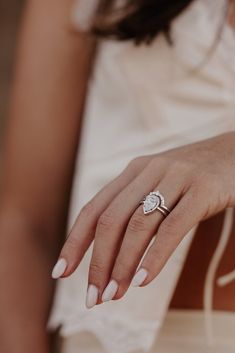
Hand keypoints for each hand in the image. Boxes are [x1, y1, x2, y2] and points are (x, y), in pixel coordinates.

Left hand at [52, 132, 234, 306]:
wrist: (234, 152)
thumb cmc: (191, 177)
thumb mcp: (157, 185)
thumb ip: (135, 207)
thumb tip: (110, 250)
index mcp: (133, 172)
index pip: (94, 209)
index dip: (75, 241)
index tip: (62, 271)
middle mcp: (148, 171)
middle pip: (110, 221)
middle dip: (98, 262)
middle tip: (95, 297)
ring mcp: (175, 178)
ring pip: (138, 226)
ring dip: (122, 265)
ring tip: (115, 294)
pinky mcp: (202, 189)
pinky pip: (172, 228)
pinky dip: (154, 256)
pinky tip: (143, 280)